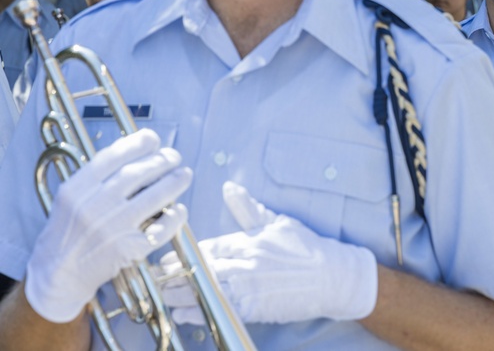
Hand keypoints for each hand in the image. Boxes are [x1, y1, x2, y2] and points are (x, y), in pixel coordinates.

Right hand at [25, 129, 191, 322]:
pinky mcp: (128, 249)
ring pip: (155, 196)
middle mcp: (94, 206)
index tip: (153, 139)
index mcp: (76, 190)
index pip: (113, 157)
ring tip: (184, 175)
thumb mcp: (71, 198)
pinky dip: (175, 216)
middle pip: (137, 174)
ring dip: (175, 182)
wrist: (58, 274)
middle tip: (173, 157)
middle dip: (161, 161)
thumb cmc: (69, 232)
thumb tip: (135, 149)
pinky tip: (179, 208)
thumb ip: (96, 176)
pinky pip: (162, 228)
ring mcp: (113, 228)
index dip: (137, 144)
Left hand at [161, 181, 377, 325]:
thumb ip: (249, 208)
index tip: (163, 258)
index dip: (180, 254)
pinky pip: (218, 310)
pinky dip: (197, 312)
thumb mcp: (278, 222)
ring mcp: (247, 288)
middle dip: (172, 275)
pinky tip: (182, 314)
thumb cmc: (307, 248)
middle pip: (196, 270)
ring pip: (202, 292)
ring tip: (161, 297)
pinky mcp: (253, 308)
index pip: (203, 248)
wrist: (332, 277)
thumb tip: (230, 188)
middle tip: (152, 278)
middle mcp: (243, 264)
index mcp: (246, 242)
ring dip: (178, 296)